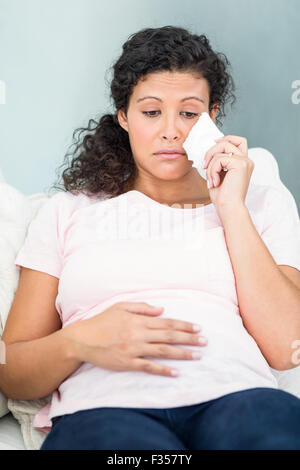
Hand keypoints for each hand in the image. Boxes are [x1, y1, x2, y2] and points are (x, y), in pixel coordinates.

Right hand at [63, 301, 206, 376]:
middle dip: (189, 338)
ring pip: (163, 351)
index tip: (198, 328)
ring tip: (198, 355)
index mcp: (138, 320)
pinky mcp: (127, 363)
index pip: (167, 322)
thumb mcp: (120, 306)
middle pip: (169, 336)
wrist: (81, 339)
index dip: (184, 325)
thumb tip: (162, 309)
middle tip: (205, 341)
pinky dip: (164, 370)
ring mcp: (134, 349)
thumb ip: (142, 307)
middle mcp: (139, 334)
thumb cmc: (101, 321)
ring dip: (182, 353)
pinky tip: (176, 372)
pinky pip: (149, 367)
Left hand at [202, 135, 253, 216]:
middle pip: (227, 142)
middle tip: (205, 165)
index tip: (214, 144)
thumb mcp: (219, 174)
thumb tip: (210, 150)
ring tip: (211, 179)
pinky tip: (215, 182)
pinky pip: (219, 159)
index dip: (226, 139)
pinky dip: (212, 170)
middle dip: (211, 151)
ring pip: (221, 149)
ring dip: (211, 165)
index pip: (239, 141)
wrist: (228, 208)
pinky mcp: (240, 164)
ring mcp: (245, 161)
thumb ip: (219, 161)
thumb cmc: (223, 196)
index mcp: (243, 163)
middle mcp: (247, 160)